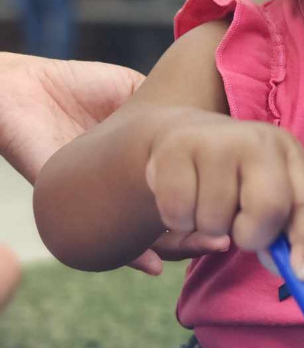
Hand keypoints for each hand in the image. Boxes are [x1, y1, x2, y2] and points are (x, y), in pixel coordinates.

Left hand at [0, 53, 227, 274]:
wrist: (28, 88)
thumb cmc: (79, 84)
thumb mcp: (135, 90)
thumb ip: (165, 107)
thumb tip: (207, 120)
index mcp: (139, 162)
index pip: (178, 187)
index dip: (204, 197)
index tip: (230, 201)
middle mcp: (123, 187)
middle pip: (165, 221)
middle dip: (195, 235)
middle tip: (220, 238)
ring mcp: (100, 201)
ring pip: (142, 237)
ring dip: (174, 247)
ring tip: (201, 246)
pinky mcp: (71, 208)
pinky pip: (104, 241)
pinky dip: (130, 256)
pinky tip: (153, 263)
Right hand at [145, 111, 303, 280]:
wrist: (187, 136)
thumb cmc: (235, 176)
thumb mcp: (265, 192)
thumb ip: (281, 231)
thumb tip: (294, 271)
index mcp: (288, 151)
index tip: (302, 276)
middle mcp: (258, 140)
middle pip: (268, 209)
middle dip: (252, 236)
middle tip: (236, 228)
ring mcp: (217, 141)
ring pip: (215, 221)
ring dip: (207, 228)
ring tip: (206, 201)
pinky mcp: (176, 149)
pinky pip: (178, 214)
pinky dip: (178, 221)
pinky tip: (184, 197)